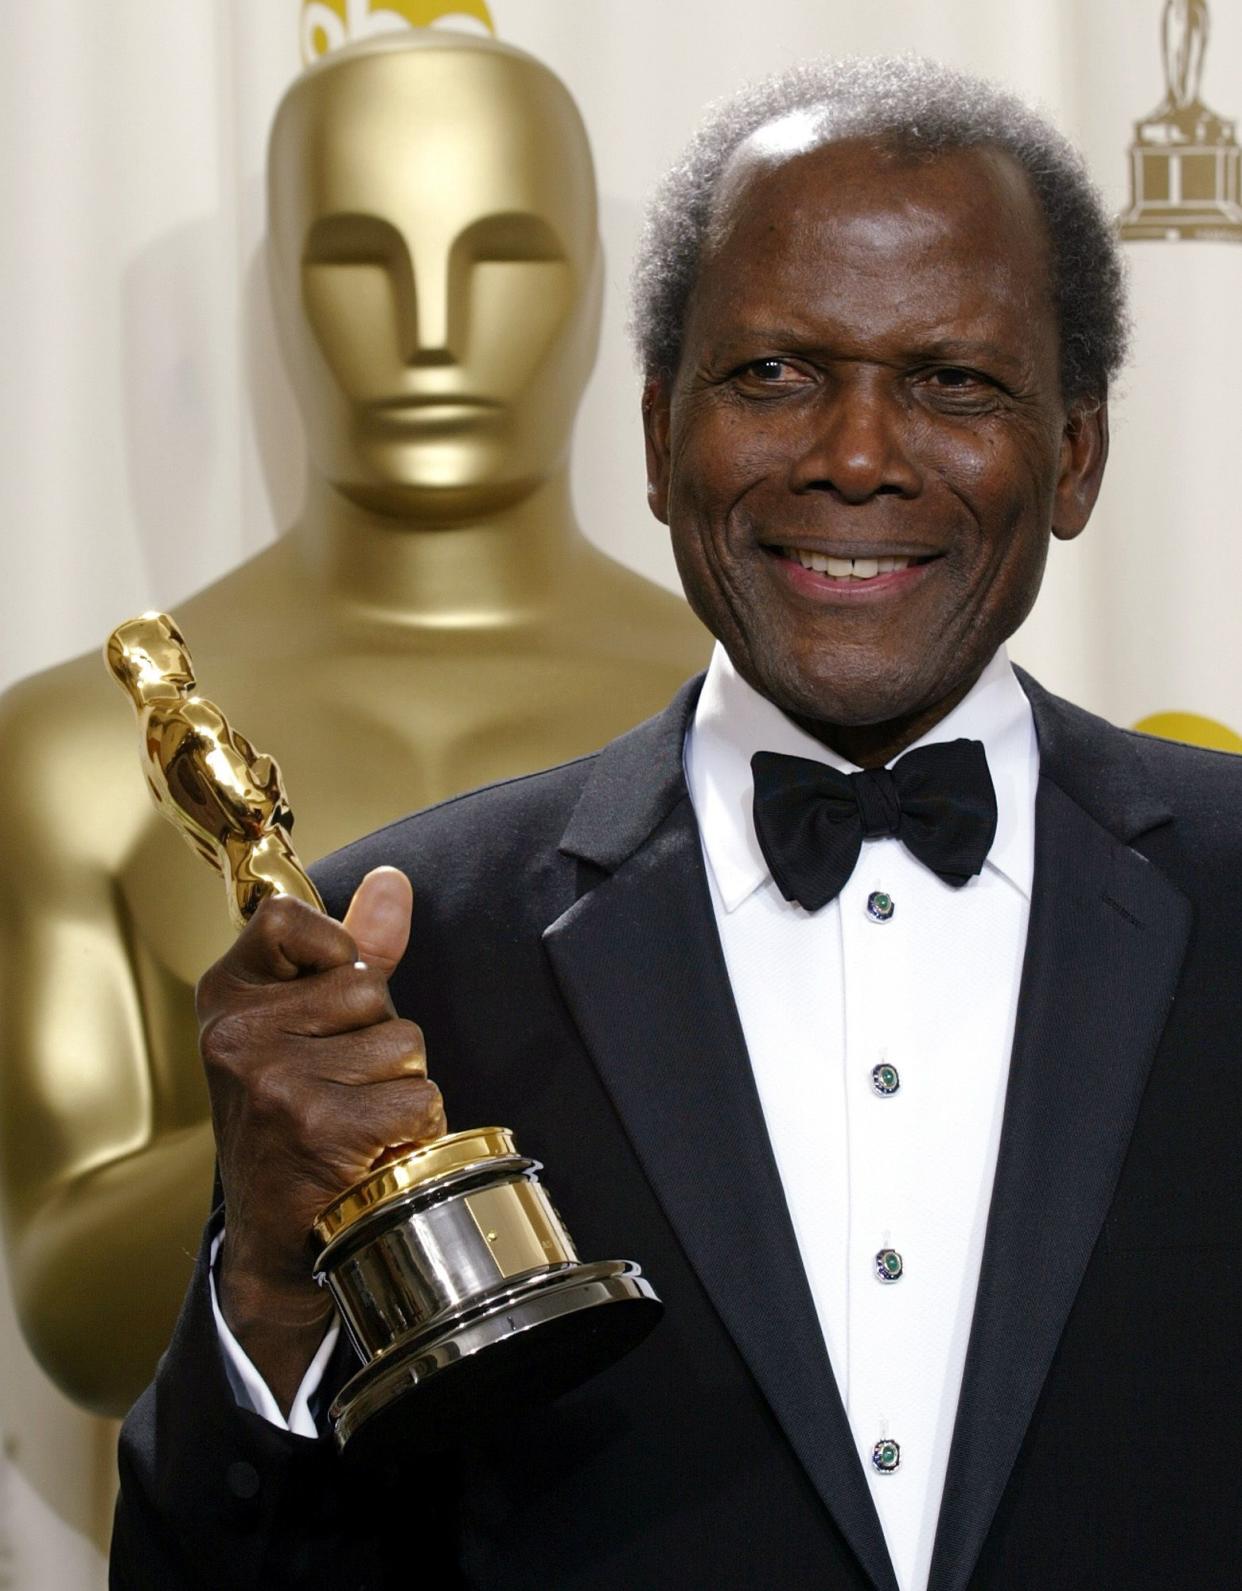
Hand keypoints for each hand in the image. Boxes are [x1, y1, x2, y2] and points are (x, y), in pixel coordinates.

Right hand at [196, 866, 444, 1407]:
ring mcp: (275, 1081)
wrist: (277, 1234)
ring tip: (354, 1118)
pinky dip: (414, 1126)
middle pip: (370, 987)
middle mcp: (239, 1036)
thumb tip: (391, 881)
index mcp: (227, 999)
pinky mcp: (319, 1127)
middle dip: (377, 1036)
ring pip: (404, 1043)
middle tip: (339, 1084)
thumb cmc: (294, 1117)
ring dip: (398, 1085)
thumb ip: (352, 950)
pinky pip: (419, 1095)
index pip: (283, 918)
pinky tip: (371, 1149)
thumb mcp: (305, 1024)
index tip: (328, 988)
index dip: (329, 947)